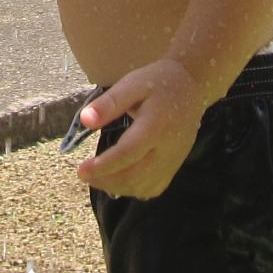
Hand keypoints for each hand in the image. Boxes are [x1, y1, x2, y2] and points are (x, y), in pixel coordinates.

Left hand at [72, 58, 205, 199]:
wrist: (191, 87)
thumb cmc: (158, 82)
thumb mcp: (132, 84)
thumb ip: (109, 103)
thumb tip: (84, 120)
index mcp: (155, 126)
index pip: (127, 154)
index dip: (103, 166)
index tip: (81, 170)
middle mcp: (167, 149)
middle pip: (134, 176)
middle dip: (105, 180)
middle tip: (83, 175)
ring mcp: (173, 161)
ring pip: (143, 186)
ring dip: (116, 187)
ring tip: (96, 177)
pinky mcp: (175, 166)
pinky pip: (154, 188)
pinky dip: (133, 190)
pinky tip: (119, 180)